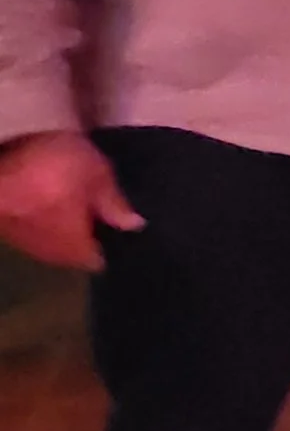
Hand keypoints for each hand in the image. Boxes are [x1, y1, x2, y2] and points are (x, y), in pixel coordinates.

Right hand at [0, 131, 141, 272]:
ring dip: (64, 228)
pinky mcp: (5, 227)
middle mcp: (46, 252)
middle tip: (104, 215)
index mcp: (73, 246)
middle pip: (73, 252)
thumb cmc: (49, 170)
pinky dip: (44, 218)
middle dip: (87, 237)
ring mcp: (21, 241)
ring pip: (52, 240)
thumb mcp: (95, 175)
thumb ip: (114, 202)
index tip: (124, 235)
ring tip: (77, 205)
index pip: (97, 260)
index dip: (112, 249)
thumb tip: (134, 225)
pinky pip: (35, 227)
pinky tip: (49, 200)